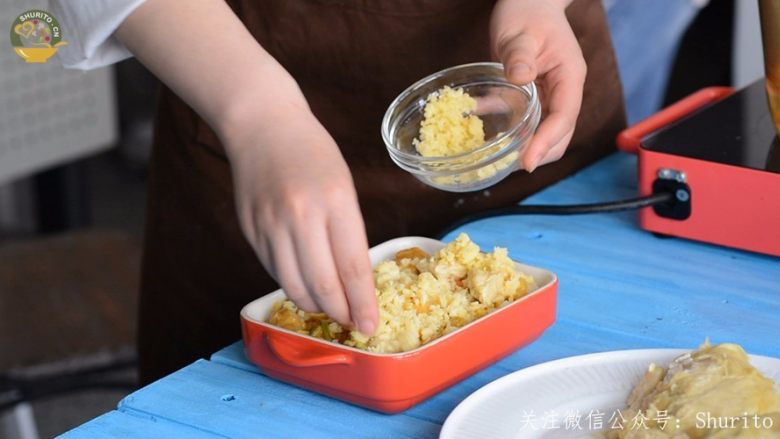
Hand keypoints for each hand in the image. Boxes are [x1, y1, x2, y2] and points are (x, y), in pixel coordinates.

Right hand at [224, 103, 377, 334]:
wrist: (261, 125)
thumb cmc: (312, 152)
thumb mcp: (344, 185)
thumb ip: (347, 232)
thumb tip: (353, 282)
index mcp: (335, 200)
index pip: (352, 266)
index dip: (362, 303)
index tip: (370, 326)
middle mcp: (301, 216)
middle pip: (323, 285)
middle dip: (341, 313)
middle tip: (352, 324)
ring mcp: (271, 225)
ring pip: (294, 286)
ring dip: (315, 306)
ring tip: (329, 308)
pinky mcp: (250, 231)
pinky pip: (274, 272)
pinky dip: (292, 285)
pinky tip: (305, 284)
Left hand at [490, 0, 584, 171]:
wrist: (528, 3)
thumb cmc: (526, 12)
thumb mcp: (519, 32)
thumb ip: (519, 55)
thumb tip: (520, 78)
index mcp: (569, 76)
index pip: (564, 117)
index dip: (546, 142)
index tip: (527, 162)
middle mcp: (564, 91)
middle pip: (560, 134)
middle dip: (538, 154)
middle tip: (508, 166)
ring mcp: (551, 96)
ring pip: (544, 133)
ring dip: (525, 149)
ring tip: (498, 161)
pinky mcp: (534, 99)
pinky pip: (526, 123)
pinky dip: (509, 134)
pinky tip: (485, 138)